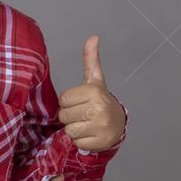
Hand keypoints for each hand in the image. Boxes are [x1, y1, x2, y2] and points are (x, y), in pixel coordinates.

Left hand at [57, 35, 125, 151]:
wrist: (118, 124)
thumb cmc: (99, 100)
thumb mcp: (94, 79)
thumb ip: (90, 59)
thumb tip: (93, 37)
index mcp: (94, 91)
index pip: (63, 100)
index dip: (68, 102)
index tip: (80, 102)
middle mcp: (99, 108)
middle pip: (64, 116)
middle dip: (70, 117)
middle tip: (82, 114)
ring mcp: (101, 126)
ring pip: (69, 130)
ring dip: (74, 129)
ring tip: (86, 124)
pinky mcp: (100, 142)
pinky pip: (77, 143)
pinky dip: (81, 141)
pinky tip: (90, 134)